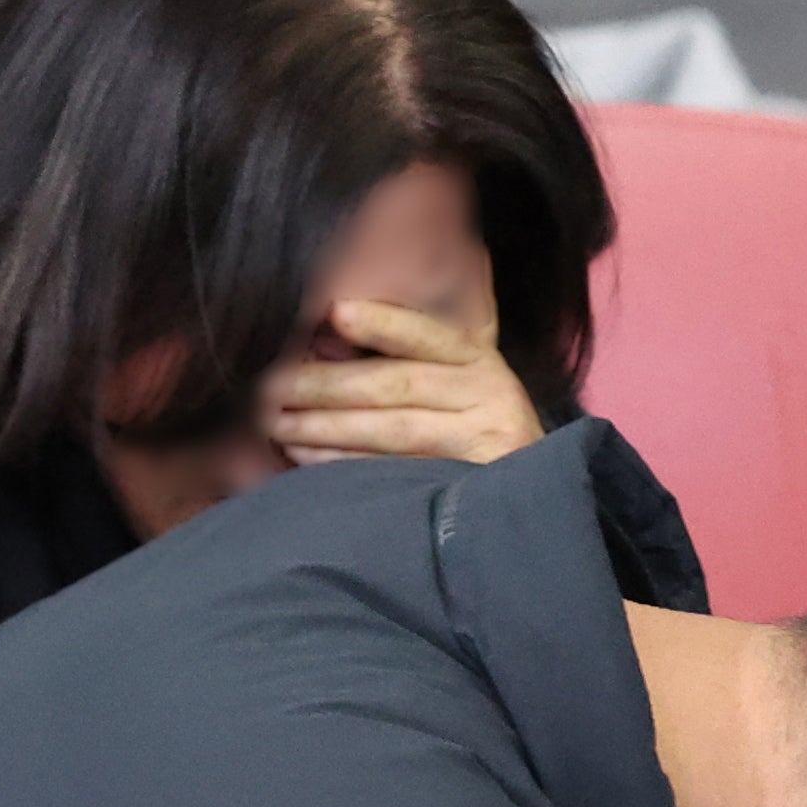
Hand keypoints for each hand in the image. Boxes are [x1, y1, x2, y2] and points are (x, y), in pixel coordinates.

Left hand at [264, 293, 542, 466]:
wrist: (535, 494)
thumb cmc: (473, 425)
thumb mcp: (459, 377)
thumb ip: (415, 348)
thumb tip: (340, 315)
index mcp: (477, 359)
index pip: (426, 336)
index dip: (381, 324)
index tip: (335, 312)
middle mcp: (487, 395)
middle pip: (396, 385)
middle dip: (327, 385)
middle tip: (270, 386)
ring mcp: (480, 443)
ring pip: (392, 431)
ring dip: (326, 428)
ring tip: (277, 423)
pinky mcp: (467, 484)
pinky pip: (394, 472)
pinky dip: (345, 465)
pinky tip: (306, 458)